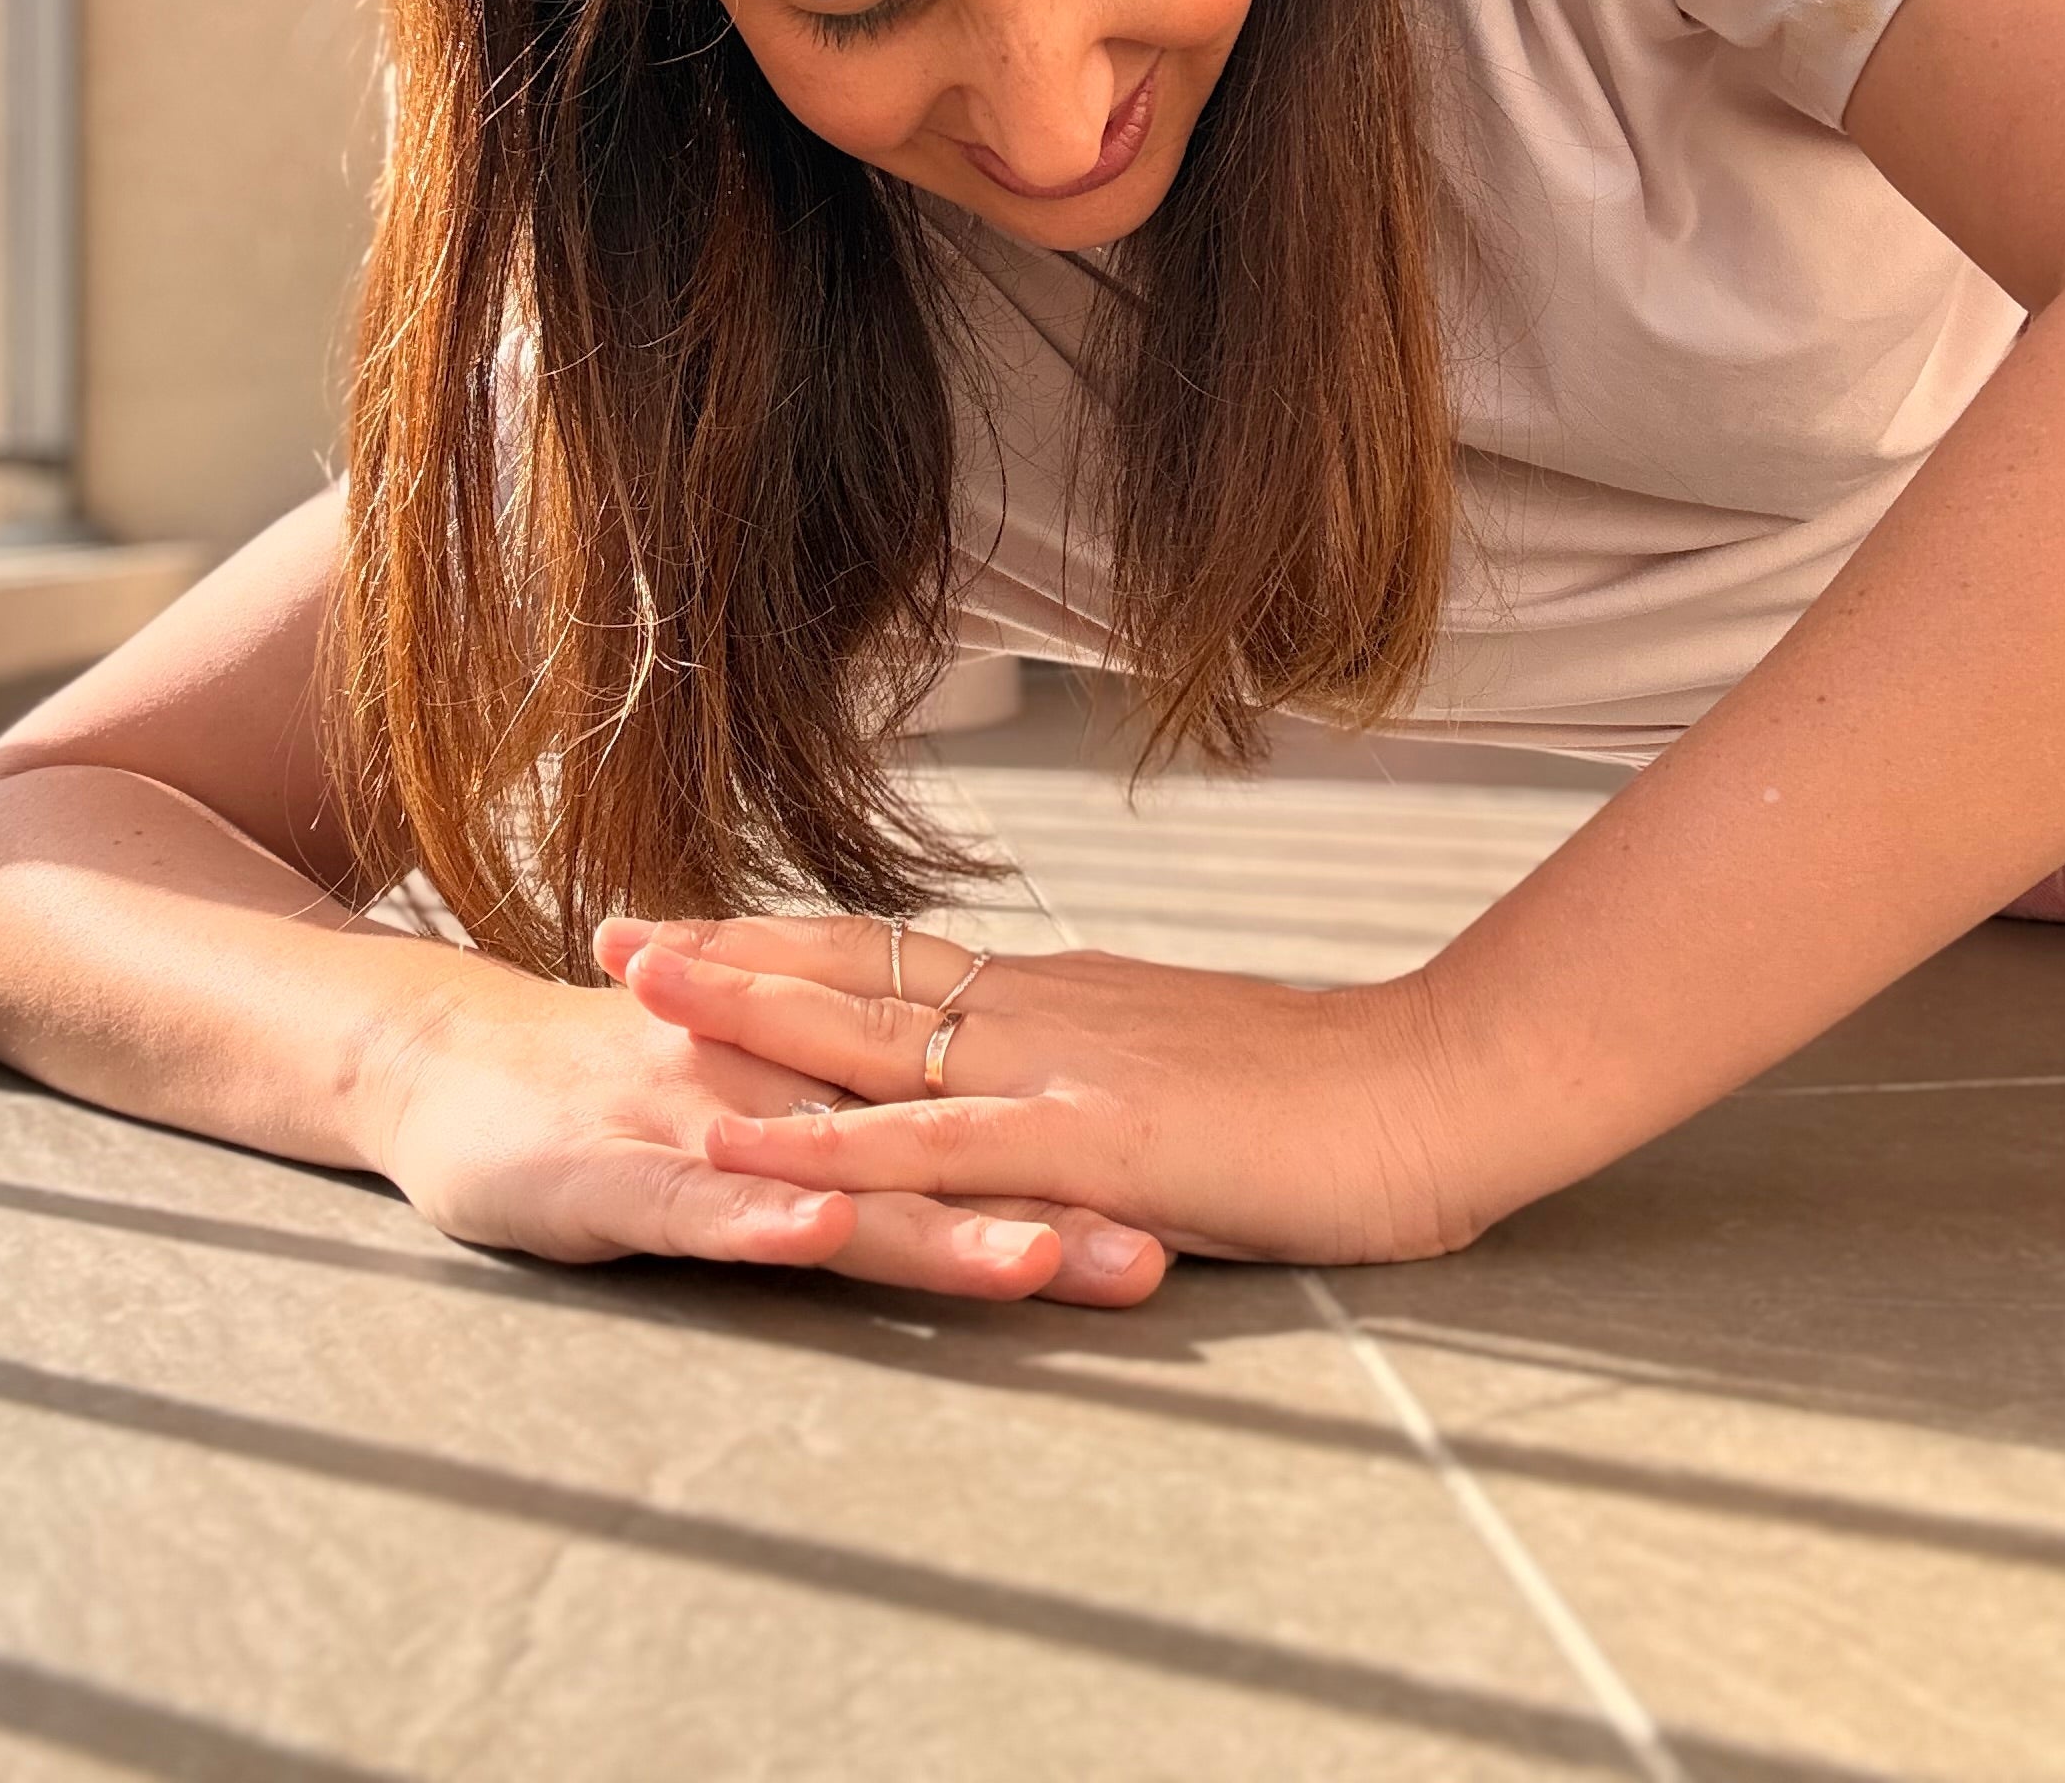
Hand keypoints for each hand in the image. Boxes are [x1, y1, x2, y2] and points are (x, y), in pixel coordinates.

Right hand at [364, 941, 1167, 1304]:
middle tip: (1170, 1252)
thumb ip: (883, 1129)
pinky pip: (699, 1200)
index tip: (1208, 1198)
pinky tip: (814, 1232)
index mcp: (842, 1079)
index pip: (988, 1124)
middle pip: (944, 1154)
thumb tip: (1019, 1165)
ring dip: (940, 1220)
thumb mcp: (774, 1109)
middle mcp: (793, 1093)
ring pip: (841, 1176)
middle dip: (1056, 1204)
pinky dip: (760, 1212)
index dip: (1094, 1161)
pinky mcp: (614, 1174)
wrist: (453, 1063)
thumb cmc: (629, 1095)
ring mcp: (706, 1127)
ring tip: (1040, 1260)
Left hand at [614, 914, 1467, 1265]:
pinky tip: (743, 1143)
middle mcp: (1040, 1010)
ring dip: (743, 1012)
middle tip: (617, 926)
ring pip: (866, 1034)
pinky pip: (926, 1143)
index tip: (705, 919)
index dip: (795, 940)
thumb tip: (1074, 1082)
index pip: (899, 955)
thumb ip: (1121, 1073)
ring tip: (636, 988)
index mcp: (1066, 996)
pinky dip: (822, 1144)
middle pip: (854, 968)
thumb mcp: (1204, 1069)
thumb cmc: (1349, 1092)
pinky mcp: (1086, 1142)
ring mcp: (1056, 1070)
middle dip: (730, 952)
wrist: (1447, 1085)